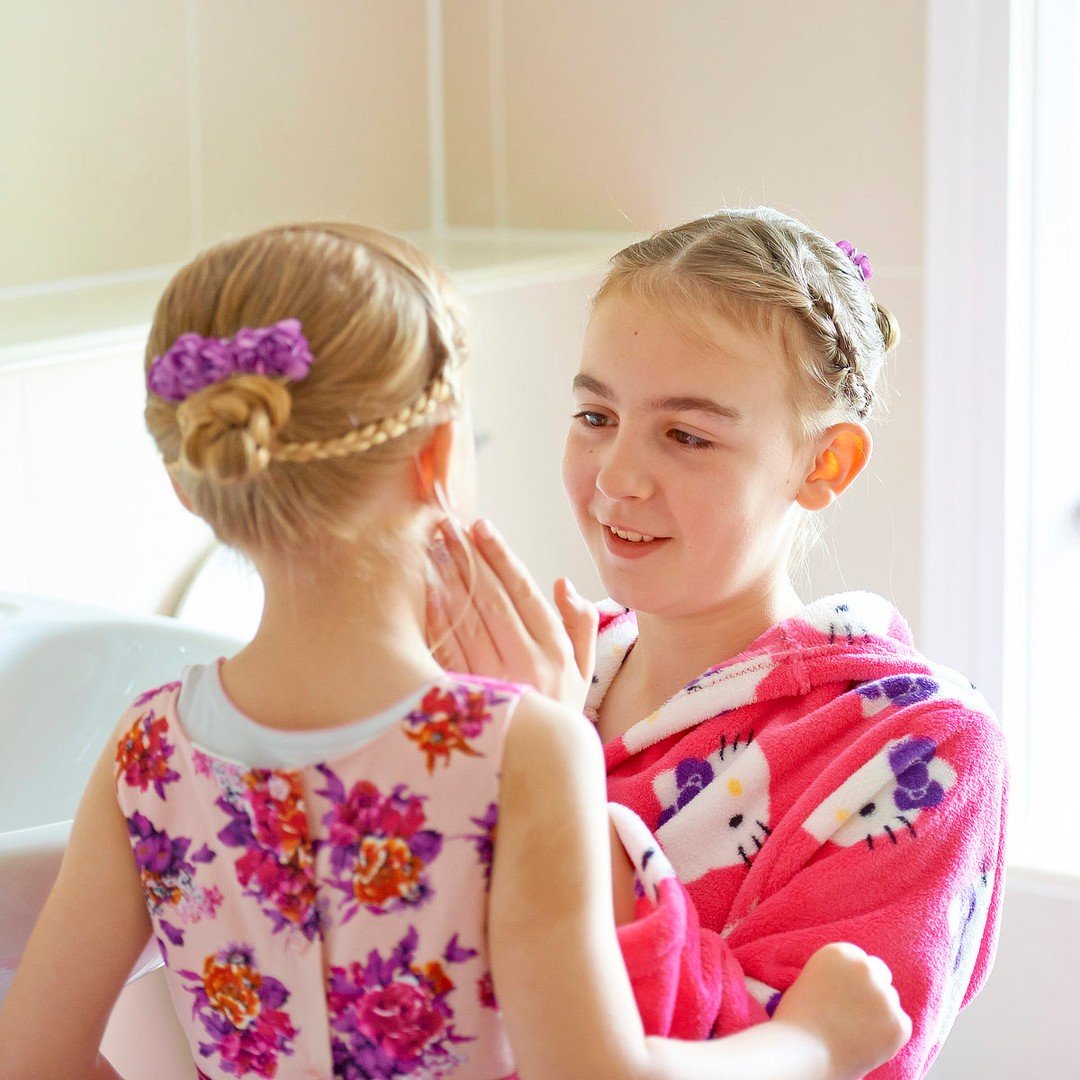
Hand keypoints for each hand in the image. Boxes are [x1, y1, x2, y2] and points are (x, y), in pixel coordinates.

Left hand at [426, 517, 597, 711]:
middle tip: (445, 524)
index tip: (480, 526)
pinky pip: (446, 650)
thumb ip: (581, 625)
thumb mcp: (584, 672)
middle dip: (467, 556)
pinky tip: (421, 592)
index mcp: (555, 650)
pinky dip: (434, 619)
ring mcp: (495, 681)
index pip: (524, 591)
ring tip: (430, 547)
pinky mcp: (467, 698)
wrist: (539, 768)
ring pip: (466, 619)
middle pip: (491, 598)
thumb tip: (562, 584)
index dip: (501, 556)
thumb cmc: (558, 712)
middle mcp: (526, 662)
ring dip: (446, 579)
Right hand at [773, 942, 911, 1079]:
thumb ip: (836, 977)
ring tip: (854, 1034)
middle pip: (880, 974)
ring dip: (879, 1014)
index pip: (860, 961)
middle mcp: (865, 967)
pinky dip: (888, 1036)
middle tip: (856, 1015)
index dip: (853, 981)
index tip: (845, 997)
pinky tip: (865, 1044)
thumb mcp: (811, 982)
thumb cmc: (797, 1022)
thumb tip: (854, 985)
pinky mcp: (898, 1023)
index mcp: (840, 952)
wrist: (801, 1053)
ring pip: (890, 1002)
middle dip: (871, 991)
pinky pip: (900, 1026)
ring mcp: (884, 995)